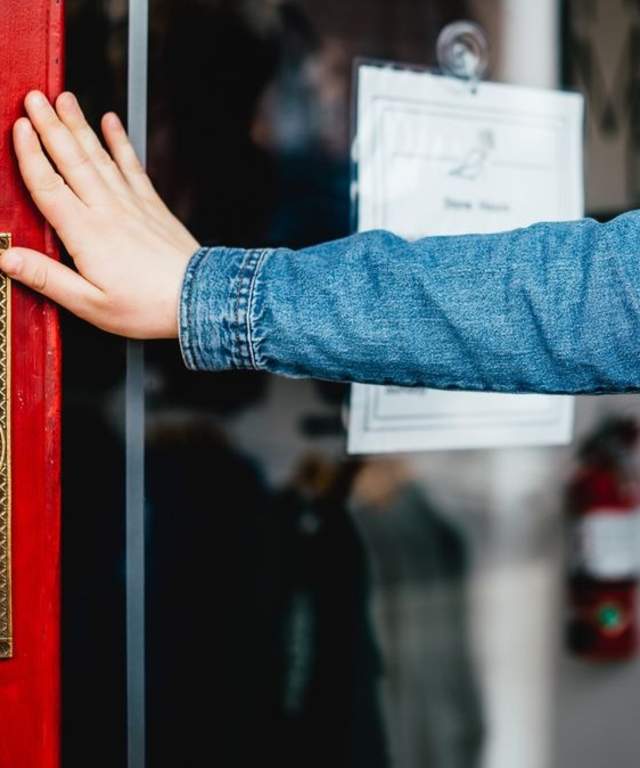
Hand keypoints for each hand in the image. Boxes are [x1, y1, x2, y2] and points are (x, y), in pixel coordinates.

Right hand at [0, 91, 199, 337]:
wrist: (199, 300)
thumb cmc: (148, 307)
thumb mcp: (90, 304)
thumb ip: (47, 278)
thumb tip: (8, 259)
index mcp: (85, 234)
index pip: (48, 186)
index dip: (30, 155)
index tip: (17, 128)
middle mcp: (107, 211)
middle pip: (72, 161)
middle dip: (50, 126)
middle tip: (34, 97)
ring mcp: (132, 204)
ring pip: (99, 157)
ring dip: (79, 125)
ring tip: (64, 99)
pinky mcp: (152, 205)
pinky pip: (132, 166)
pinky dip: (121, 142)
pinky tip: (112, 122)